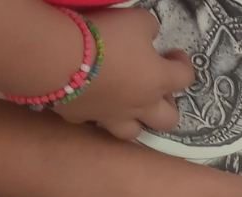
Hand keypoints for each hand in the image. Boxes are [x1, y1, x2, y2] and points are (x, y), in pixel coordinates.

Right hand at [52, 9, 194, 139]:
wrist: (56, 57)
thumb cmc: (105, 37)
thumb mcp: (136, 20)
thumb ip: (148, 28)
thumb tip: (149, 33)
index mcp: (158, 80)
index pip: (186, 78)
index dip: (184, 65)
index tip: (174, 55)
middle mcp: (139, 105)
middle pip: (167, 120)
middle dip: (167, 107)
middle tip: (157, 91)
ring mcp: (110, 116)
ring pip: (131, 132)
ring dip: (134, 121)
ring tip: (127, 106)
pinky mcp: (80, 118)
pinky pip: (90, 122)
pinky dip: (93, 114)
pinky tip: (88, 101)